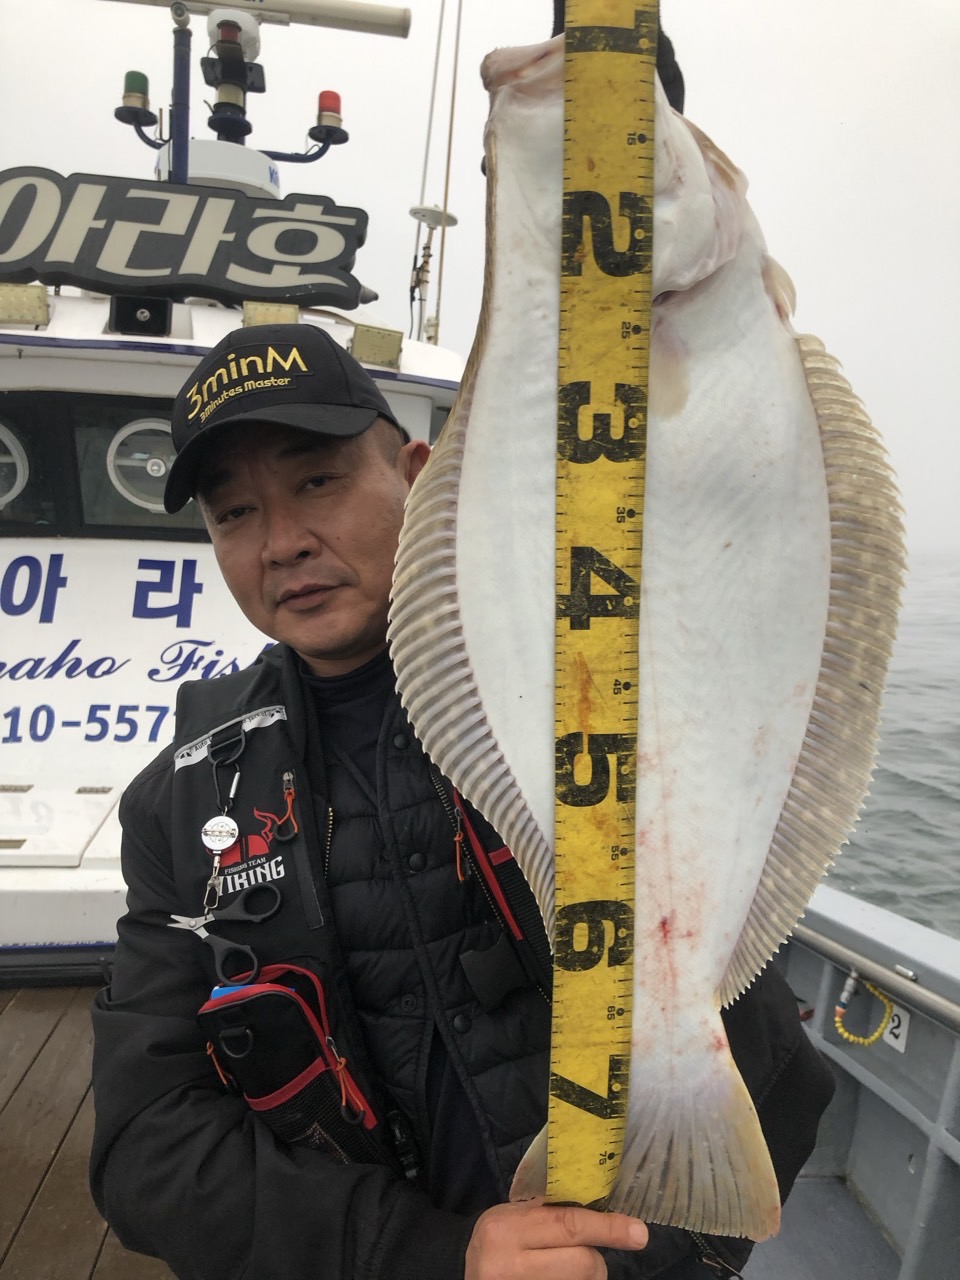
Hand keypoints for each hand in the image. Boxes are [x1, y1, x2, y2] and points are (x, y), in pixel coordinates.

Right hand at [465, 1199, 647, 1278]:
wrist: (461, 1270)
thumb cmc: (498, 1238)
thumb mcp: (515, 1216)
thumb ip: (551, 1213)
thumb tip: (606, 1211)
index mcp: (508, 1229)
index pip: (569, 1225)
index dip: (608, 1228)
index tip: (639, 1232)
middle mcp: (509, 1264)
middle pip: (582, 1264)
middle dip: (595, 1262)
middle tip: (588, 1258)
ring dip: (586, 1278)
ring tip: (564, 1270)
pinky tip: (560, 1279)